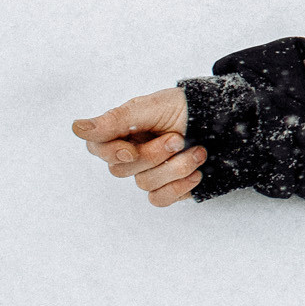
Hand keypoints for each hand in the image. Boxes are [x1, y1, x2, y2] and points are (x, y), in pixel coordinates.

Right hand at [71, 87, 203, 204]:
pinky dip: (179, 187)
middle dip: (153, 154)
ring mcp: (151, 171)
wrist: (228, 119)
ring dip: (175, 167)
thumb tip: (76, 128)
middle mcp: (133, 153)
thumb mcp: (152, 106)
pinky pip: (160, 199)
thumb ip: (116, 119)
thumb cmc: (187, 107)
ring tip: (198, 151)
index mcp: (123, 130)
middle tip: (177, 138)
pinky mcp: (169, 187)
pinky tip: (197, 173)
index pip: (98, 148)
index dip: (110, 152)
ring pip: (144, 184)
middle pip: (121, 169)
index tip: (130, 148)